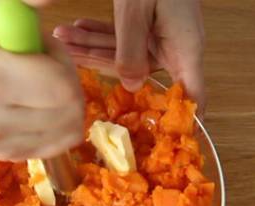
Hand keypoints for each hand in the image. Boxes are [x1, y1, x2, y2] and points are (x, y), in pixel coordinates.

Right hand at [0, 0, 84, 160]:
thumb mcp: (4, 2)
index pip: (62, 90)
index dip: (65, 67)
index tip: (47, 53)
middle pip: (68, 113)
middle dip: (68, 86)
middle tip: (45, 68)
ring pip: (68, 131)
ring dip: (64, 106)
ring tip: (39, 85)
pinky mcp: (5, 156)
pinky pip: (58, 145)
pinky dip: (58, 125)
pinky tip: (37, 106)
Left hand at [53, 0, 204, 113]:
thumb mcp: (138, 10)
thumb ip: (131, 50)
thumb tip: (129, 86)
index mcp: (183, 47)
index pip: (192, 95)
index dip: (183, 121)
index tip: (168, 143)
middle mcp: (172, 47)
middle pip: (137, 74)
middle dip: (99, 64)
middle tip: (66, 59)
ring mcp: (158, 36)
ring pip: (122, 54)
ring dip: (90, 45)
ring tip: (62, 36)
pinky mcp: (145, 25)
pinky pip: (120, 38)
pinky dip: (98, 33)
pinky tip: (75, 29)